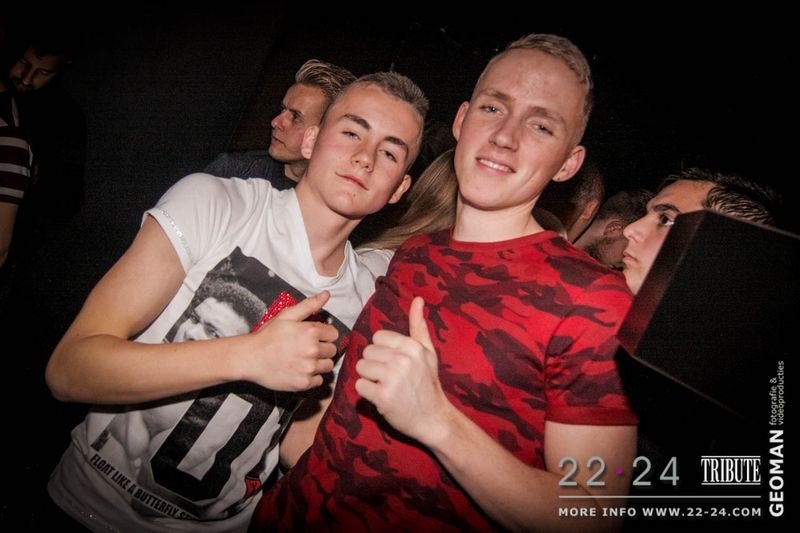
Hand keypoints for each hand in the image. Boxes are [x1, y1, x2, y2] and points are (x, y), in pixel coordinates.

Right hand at [248, 291, 338, 390]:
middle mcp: (312, 350)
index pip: (333, 334)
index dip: (324, 335)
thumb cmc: (267, 336)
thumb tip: (326, 294)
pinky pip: (319, 380)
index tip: (314, 337)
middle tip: (306, 349)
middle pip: (332, 350)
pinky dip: (312, 377)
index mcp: (310, 332)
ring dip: (319, 363)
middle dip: (322, 349)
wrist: (250, 358)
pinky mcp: (304, 383)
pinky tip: (300, 370)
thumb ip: (309, 305)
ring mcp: (309, 368)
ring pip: (328, 366)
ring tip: (304, 360)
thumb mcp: (287, 316)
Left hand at [354, 296, 447, 441]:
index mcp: (412, 346)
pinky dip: (367, 393)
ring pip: (361, 368)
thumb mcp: (427, 352)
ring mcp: (392, 379)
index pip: (378, 337)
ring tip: (385, 386)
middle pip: (367, 352)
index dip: (382, 351)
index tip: (394, 363)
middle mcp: (402, 360)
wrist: (433, 418)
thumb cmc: (428, 383)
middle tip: (390, 377)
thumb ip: (419, 325)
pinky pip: (360, 386)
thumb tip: (417, 299)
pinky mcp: (382, 397)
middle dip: (374, 364)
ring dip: (369, 378)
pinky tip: (381, 396)